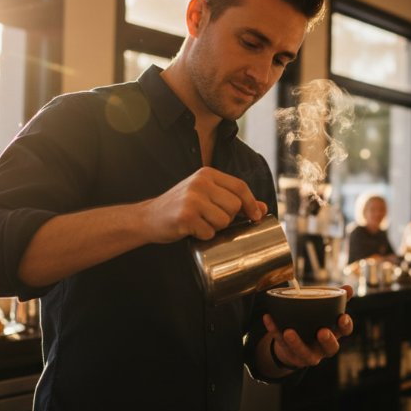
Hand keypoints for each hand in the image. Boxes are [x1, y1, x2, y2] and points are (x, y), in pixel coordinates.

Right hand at [141, 167, 266, 242]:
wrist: (148, 217)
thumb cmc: (180, 207)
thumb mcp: (206, 196)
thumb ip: (232, 199)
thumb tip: (262, 208)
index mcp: (207, 174)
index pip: (240, 186)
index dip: (251, 203)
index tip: (255, 216)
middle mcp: (200, 182)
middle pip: (235, 206)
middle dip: (228, 218)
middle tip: (210, 218)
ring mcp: (192, 199)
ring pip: (224, 221)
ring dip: (215, 228)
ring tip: (199, 223)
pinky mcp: (186, 216)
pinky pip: (209, 232)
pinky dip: (203, 236)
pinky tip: (191, 230)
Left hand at [264, 284, 354, 369]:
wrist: (296, 346)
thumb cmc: (314, 326)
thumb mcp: (326, 314)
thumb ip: (337, 301)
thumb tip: (348, 288)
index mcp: (334, 334)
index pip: (345, 332)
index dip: (345, 326)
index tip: (342, 317)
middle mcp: (323, 348)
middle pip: (330, 348)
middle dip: (327, 340)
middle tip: (321, 331)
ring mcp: (308, 354)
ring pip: (304, 353)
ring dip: (297, 343)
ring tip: (289, 331)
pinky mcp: (292, 356)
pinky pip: (281, 344)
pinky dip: (274, 331)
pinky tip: (268, 318)